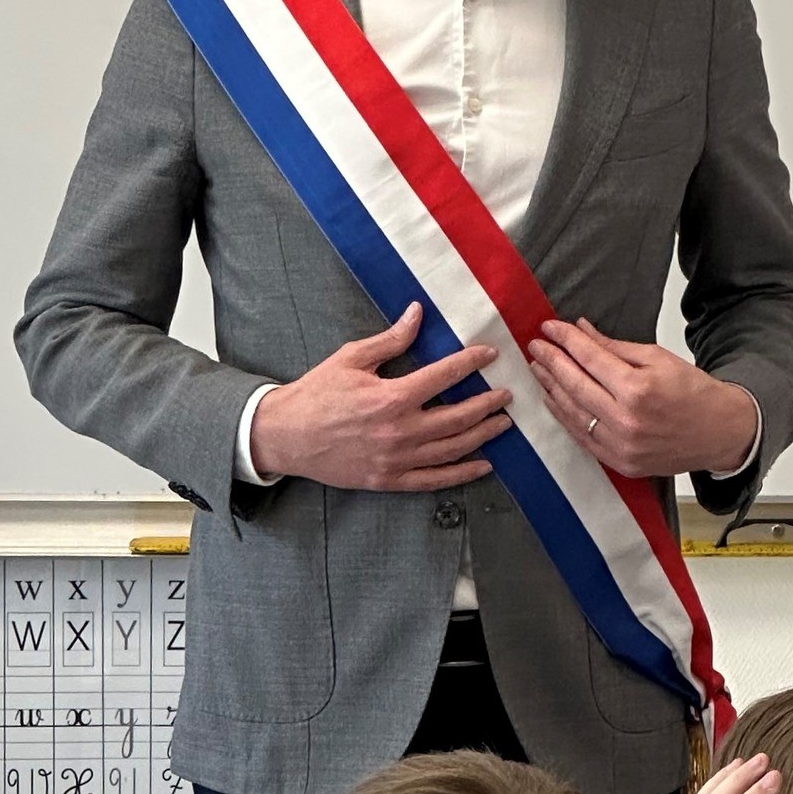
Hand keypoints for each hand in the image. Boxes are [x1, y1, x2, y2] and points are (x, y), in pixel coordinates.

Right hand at [250, 303, 511, 490]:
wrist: (286, 436)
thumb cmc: (316, 393)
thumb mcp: (351, 358)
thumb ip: (390, 340)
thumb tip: (417, 313)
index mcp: (392, 396)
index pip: (444, 376)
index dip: (471, 363)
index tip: (490, 355)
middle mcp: (400, 431)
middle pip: (458, 417)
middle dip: (487, 404)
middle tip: (507, 394)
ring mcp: (397, 459)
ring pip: (452, 449)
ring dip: (482, 436)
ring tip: (502, 424)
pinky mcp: (390, 480)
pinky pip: (435, 480)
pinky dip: (462, 474)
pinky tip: (483, 465)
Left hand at [526, 318, 757, 477]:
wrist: (719, 433)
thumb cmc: (693, 393)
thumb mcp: (658, 358)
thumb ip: (615, 347)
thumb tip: (582, 331)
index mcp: (638, 388)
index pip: (589, 358)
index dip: (566, 340)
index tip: (549, 328)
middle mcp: (626, 419)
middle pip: (575, 384)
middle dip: (551, 361)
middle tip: (535, 346)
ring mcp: (621, 445)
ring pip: (573, 412)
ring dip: (551, 388)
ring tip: (538, 369)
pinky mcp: (619, 462)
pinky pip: (581, 436)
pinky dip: (564, 416)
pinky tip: (553, 398)